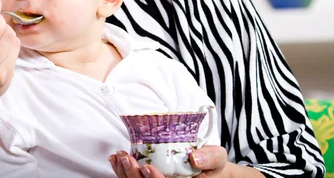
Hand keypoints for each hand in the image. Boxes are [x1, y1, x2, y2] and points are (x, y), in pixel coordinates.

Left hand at [109, 146, 228, 177]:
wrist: (206, 168)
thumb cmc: (211, 164)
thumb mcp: (217, 158)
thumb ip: (210, 157)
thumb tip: (195, 157)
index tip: (147, 167)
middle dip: (134, 176)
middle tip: (127, 158)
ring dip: (124, 173)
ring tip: (119, 157)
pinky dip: (121, 172)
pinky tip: (116, 160)